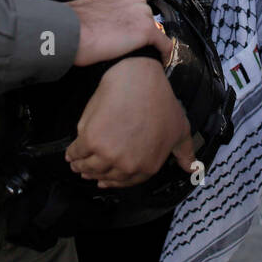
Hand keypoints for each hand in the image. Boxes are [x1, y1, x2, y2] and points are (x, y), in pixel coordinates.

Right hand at [66, 58, 194, 187]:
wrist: (139, 79)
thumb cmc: (160, 101)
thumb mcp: (179, 129)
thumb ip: (185, 153)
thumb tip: (191, 170)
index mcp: (147, 167)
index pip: (124, 181)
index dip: (111, 180)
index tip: (102, 180)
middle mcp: (127, 165)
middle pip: (103, 175)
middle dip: (93, 174)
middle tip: (85, 170)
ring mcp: (108, 154)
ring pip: (88, 166)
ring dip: (80, 166)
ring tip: (75, 162)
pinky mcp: (91, 140)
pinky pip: (77, 152)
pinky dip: (72, 154)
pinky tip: (70, 154)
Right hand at [68, 0, 171, 65]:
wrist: (70, 31)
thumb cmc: (71, 25)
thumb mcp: (84, 10)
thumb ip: (95, 13)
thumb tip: (90, 23)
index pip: (134, 8)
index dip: (132, 22)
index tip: (128, 34)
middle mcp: (133, 0)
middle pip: (146, 18)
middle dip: (141, 31)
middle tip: (133, 48)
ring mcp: (141, 14)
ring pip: (155, 30)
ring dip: (151, 43)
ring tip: (146, 57)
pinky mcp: (147, 30)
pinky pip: (164, 44)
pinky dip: (164, 53)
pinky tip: (161, 62)